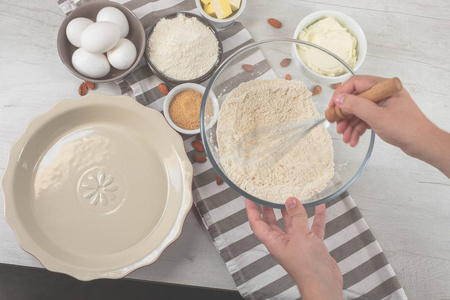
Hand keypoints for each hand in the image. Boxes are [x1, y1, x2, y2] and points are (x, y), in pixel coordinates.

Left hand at [246, 198, 342, 299]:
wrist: (324, 285)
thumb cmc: (308, 268)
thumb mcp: (300, 237)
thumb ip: (296, 217)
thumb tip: (291, 200)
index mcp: (274, 242)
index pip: (257, 223)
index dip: (252, 210)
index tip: (249, 197)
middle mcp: (284, 242)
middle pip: (273, 222)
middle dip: (270, 208)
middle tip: (269, 194)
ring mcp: (298, 244)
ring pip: (293, 223)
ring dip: (293, 211)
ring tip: (293, 196)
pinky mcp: (312, 245)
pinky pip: (312, 228)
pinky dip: (315, 217)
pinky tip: (319, 207)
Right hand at [329, 75, 449, 176]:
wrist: (422, 144)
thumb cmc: (407, 128)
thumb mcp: (377, 116)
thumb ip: (356, 106)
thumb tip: (339, 99)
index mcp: (384, 87)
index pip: (356, 84)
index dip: (342, 94)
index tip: (332, 106)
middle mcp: (382, 94)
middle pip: (355, 99)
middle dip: (345, 115)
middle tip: (337, 125)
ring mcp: (382, 106)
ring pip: (358, 112)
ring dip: (350, 125)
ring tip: (345, 137)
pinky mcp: (382, 116)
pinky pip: (365, 120)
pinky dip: (357, 130)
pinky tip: (353, 140)